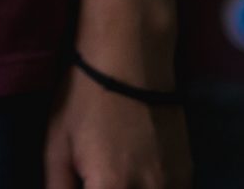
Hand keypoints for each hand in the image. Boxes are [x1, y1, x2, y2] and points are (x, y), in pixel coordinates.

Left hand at [46, 69, 191, 188]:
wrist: (129, 66)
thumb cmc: (84, 103)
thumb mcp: (57, 145)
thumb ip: (58, 187)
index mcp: (110, 187)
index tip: (85, 184)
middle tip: (95, 178)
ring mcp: (172, 185)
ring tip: (114, 173)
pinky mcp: (186, 175)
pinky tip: (135, 177)